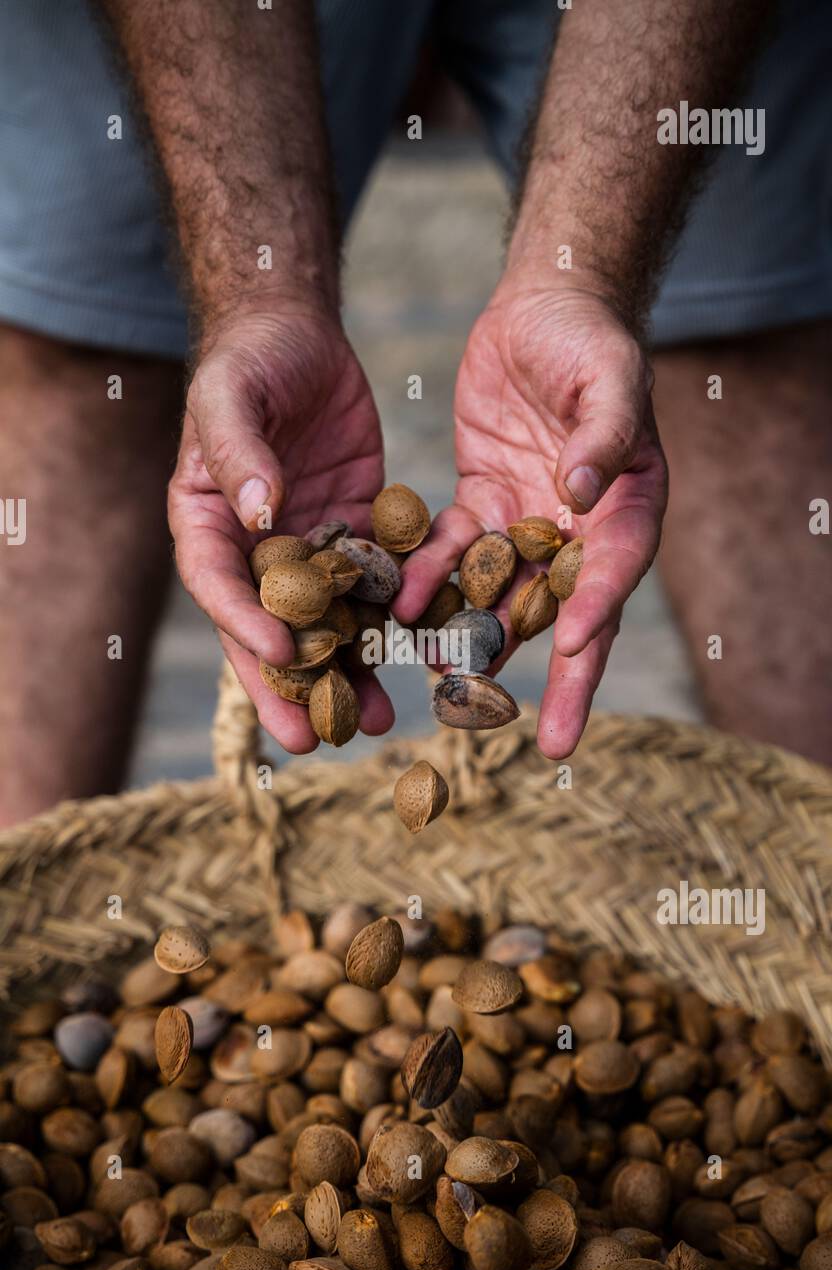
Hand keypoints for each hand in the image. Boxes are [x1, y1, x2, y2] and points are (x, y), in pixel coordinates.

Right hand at [168, 305, 392, 751]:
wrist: (296, 333)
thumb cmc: (249, 359)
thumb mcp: (232, 395)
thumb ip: (239, 453)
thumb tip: (260, 514)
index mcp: (209, 523)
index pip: (219, 585)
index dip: (243, 623)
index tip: (280, 653)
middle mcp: (257, 549)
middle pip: (270, 628)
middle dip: (293, 684)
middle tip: (314, 741)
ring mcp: (310, 545)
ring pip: (328, 621)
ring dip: (350, 670)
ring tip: (376, 720)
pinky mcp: (359, 532)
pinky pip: (377, 584)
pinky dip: (395, 622)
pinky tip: (422, 655)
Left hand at [395, 277, 667, 757]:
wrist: (542, 307)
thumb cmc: (590, 338)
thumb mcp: (608, 376)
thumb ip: (602, 433)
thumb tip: (579, 493)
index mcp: (626, 504)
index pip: (615, 566)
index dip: (600, 605)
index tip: (578, 644)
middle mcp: (579, 528)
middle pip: (567, 609)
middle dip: (557, 675)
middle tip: (543, 737)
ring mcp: (527, 521)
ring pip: (502, 594)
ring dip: (478, 641)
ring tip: (450, 691)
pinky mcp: (480, 505)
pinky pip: (453, 553)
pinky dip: (430, 581)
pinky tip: (403, 613)